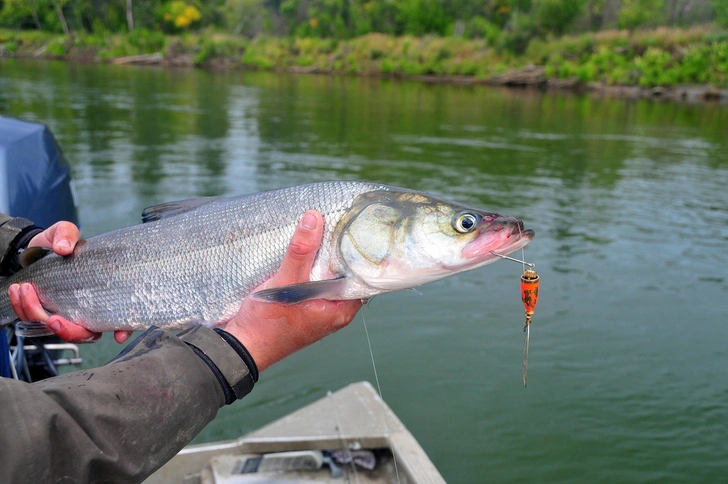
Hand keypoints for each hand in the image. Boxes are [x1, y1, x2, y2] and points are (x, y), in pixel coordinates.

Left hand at [8, 222, 132, 343]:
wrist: (34, 248)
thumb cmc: (58, 242)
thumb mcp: (64, 232)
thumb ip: (66, 235)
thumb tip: (63, 248)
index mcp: (102, 292)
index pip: (120, 317)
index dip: (123, 329)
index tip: (119, 336)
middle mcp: (87, 308)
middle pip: (86, 334)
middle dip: (69, 331)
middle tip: (54, 319)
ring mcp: (66, 313)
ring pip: (56, 329)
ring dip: (37, 313)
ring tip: (24, 288)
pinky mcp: (45, 313)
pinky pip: (35, 320)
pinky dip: (24, 308)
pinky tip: (18, 290)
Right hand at [223, 211, 361, 371]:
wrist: (240, 348)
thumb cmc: (266, 325)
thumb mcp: (285, 283)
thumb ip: (301, 252)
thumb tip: (314, 219)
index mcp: (341, 309)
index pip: (361, 275)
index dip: (357, 252)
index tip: (353, 228)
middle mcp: (334, 311)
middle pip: (342, 274)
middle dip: (337, 251)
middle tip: (335, 222)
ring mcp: (317, 310)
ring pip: (325, 277)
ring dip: (320, 258)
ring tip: (318, 230)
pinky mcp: (301, 307)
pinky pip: (311, 282)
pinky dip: (307, 267)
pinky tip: (301, 251)